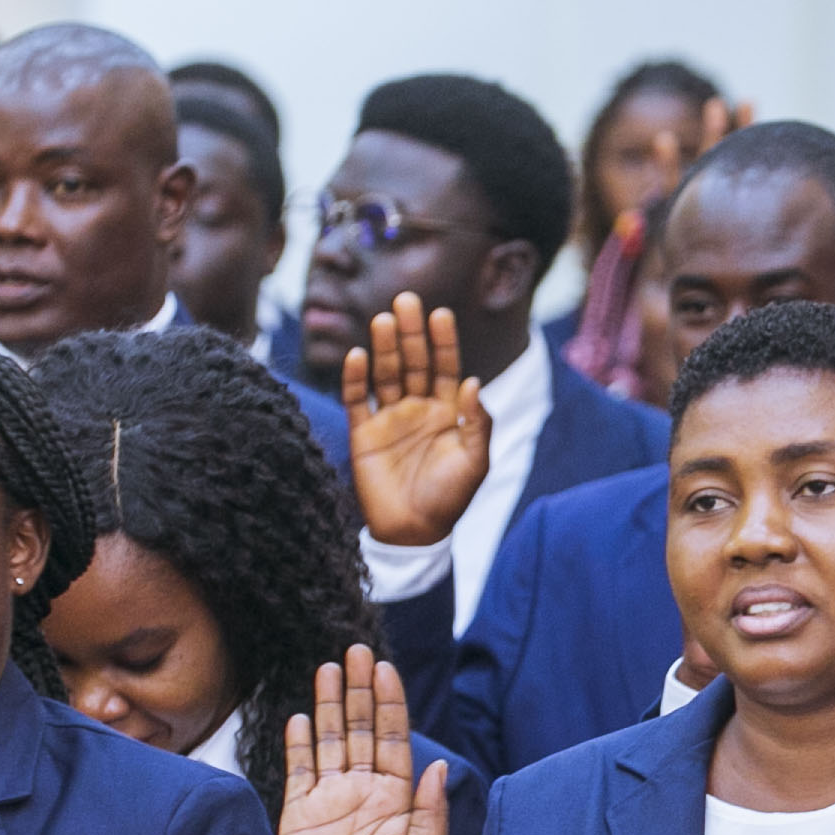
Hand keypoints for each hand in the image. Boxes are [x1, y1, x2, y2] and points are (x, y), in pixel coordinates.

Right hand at [278, 648, 448, 834]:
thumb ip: (430, 811)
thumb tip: (439, 764)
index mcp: (396, 798)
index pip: (393, 737)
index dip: (390, 702)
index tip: (387, 669)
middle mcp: (363, 792)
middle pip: (360, 728)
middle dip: (360, 689)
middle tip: (357, 651)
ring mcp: (329, 800)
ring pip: (329, 740)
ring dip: (329, 704)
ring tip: (328, 668)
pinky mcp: (297, 815)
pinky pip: (298, 770)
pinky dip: (299, 743)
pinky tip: (301, 715)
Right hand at [341, 293, 490, 546]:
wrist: (413, 534)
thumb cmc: (449, 500)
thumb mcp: (475, 463)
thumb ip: (478, 424)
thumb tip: (475, 383)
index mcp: (448, 412)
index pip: (447, 367)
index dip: (443, 341)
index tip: (441, 313)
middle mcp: (418, 408)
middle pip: (414, 361)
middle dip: (411, 332)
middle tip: (407, 299)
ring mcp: (389, 418)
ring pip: (386, 373)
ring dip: (384, 347)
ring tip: (384, 320)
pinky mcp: (363, 433)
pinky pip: (357, 399)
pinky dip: (356, 378)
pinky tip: (358, 356)